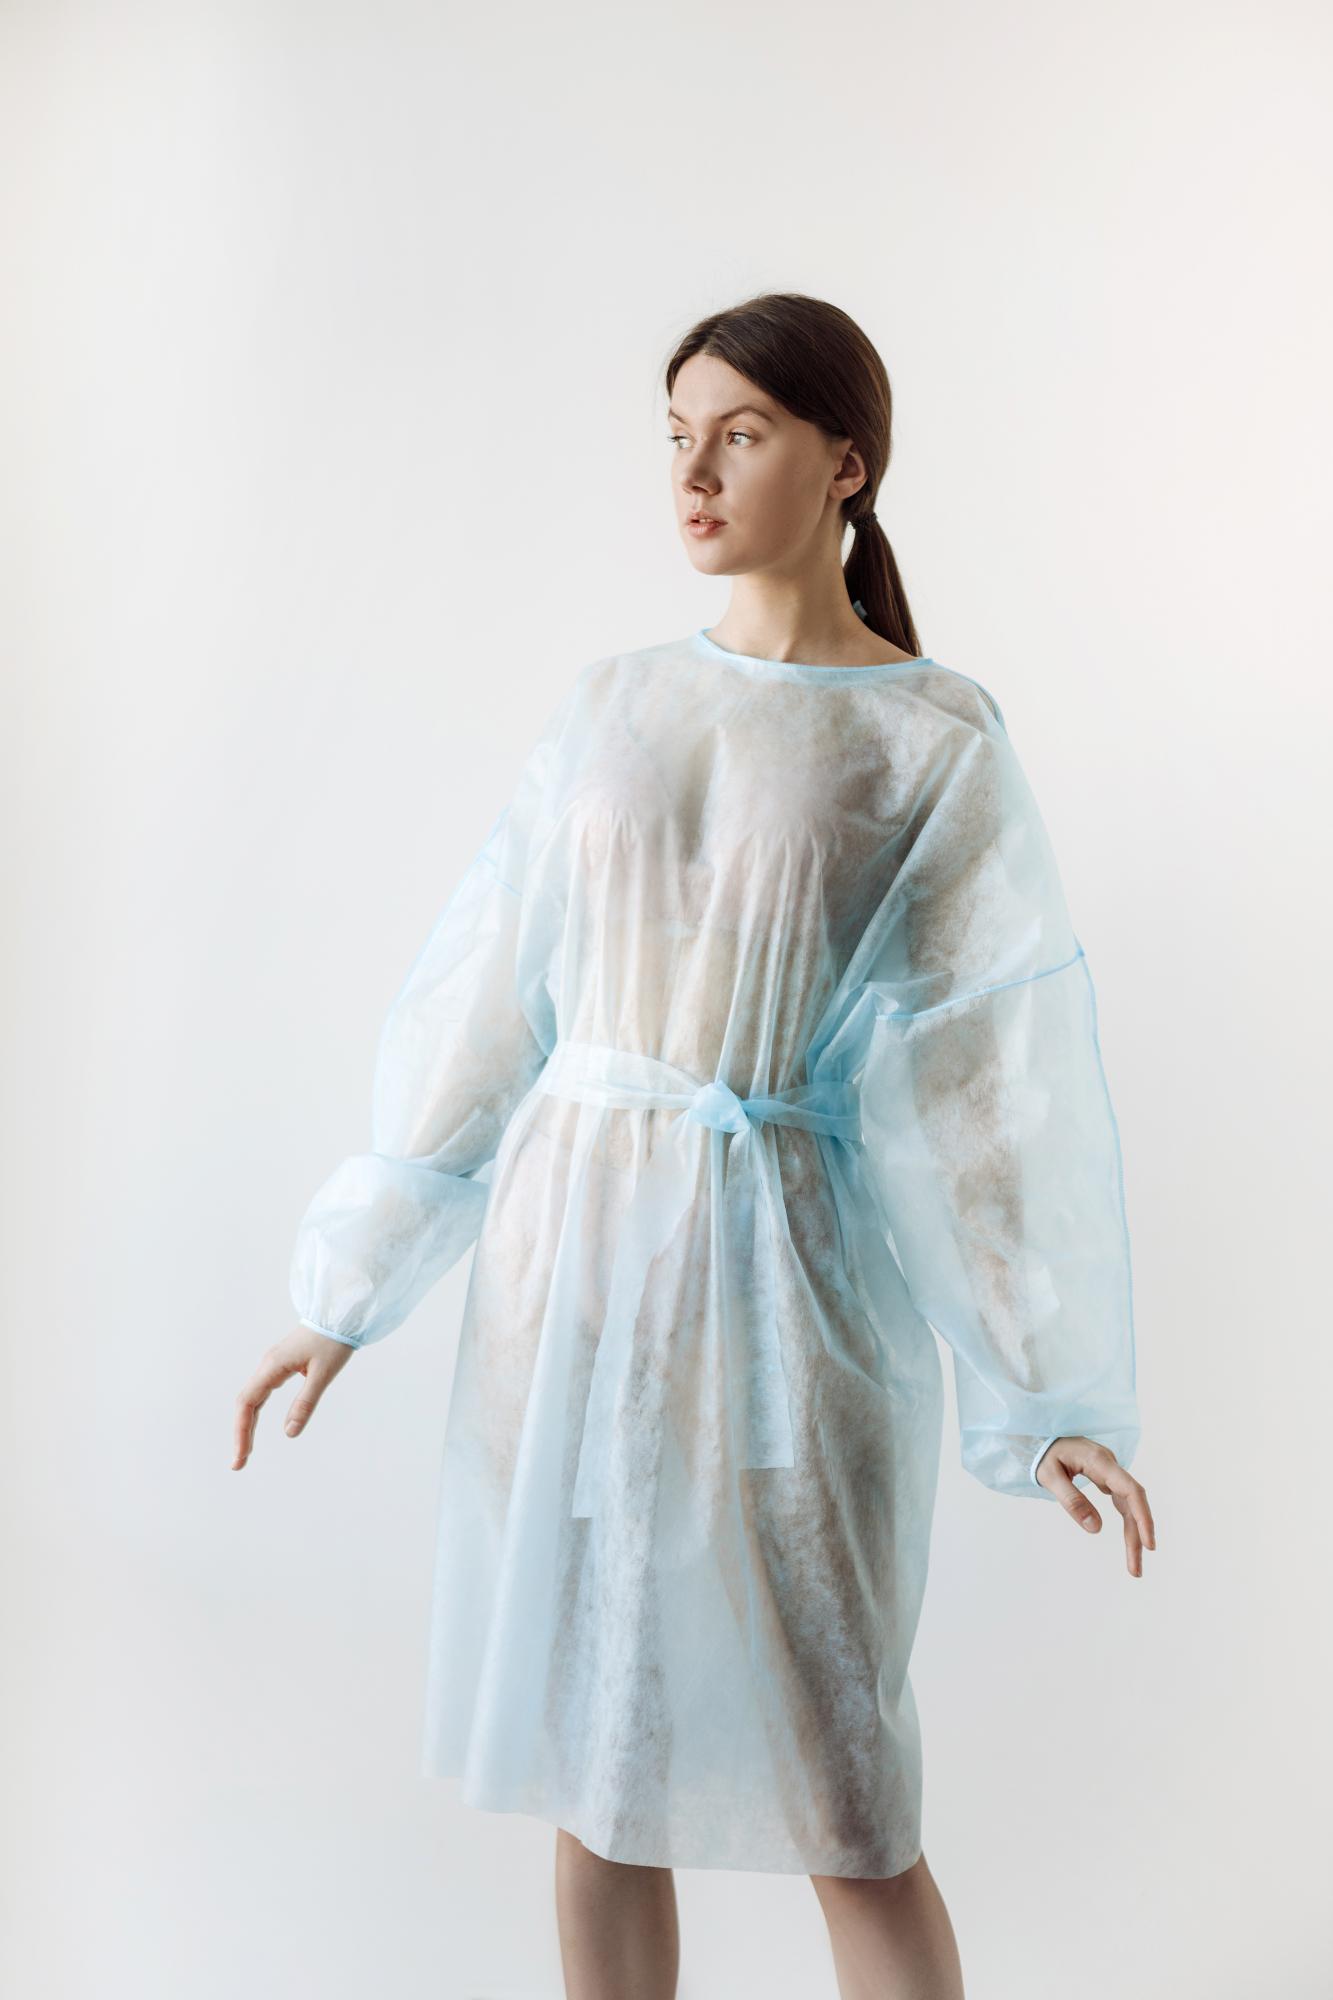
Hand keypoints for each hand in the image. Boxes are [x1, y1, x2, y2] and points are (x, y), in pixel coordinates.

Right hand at [231, 1325, 357, 1468]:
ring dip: (245, 1425)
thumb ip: (305, 1403)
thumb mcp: (323, 1374)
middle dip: (240, 1433)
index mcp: (273, 1366)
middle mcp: (267, 1366)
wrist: (339, 1314)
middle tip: (238, 1464)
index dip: (241, 1431)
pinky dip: (255, 1413)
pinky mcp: (280, 1366)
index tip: (241, 1456)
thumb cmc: (333, 1341)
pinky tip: (253, 1427)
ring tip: (245, 1451)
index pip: (247, 1403)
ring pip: (251, 1399)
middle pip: (245, 1404)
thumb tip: (289, 1434)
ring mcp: (272, 1366)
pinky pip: (261, 1393)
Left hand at [1034, 1437, 1155, 1576]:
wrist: (1039, 1434)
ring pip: (1130, 1505)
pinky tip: (1130, 1539)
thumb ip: (1071, 1500)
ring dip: (1134, 1533)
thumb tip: (1096, 1528)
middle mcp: (1110, 1465)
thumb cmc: (1042, 1452)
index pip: (1130, 1490)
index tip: (1149, 1544)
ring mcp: (1110, 1471)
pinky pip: (1122, 1501)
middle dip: (1138, 1536)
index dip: (1143, 1517)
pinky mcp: (1106, 1477)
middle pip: (1133, 1503)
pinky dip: (1128, 1521)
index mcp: (1099, 1462)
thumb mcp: (1049, 1477)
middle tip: (1135, 1570)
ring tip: (1133, 1564)